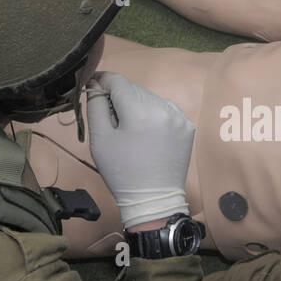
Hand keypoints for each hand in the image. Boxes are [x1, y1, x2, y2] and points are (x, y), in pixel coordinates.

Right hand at [85, 73, 193, 228]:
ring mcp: (179, 117)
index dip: (102, 81)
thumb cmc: (122, 172)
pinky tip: (146, 134)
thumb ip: (96, 105)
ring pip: (149, 97)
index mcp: (140, 112)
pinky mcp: (187, 126)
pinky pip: (164, 109)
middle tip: (109, 117)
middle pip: (133, 88)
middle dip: (118, 97)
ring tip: (130, 130)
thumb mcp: (100, 138)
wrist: (153, 199)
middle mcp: (163, 109)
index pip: (118, 81)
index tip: (93, 87)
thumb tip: (96, 85)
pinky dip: (152, 114)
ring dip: (136, 105)